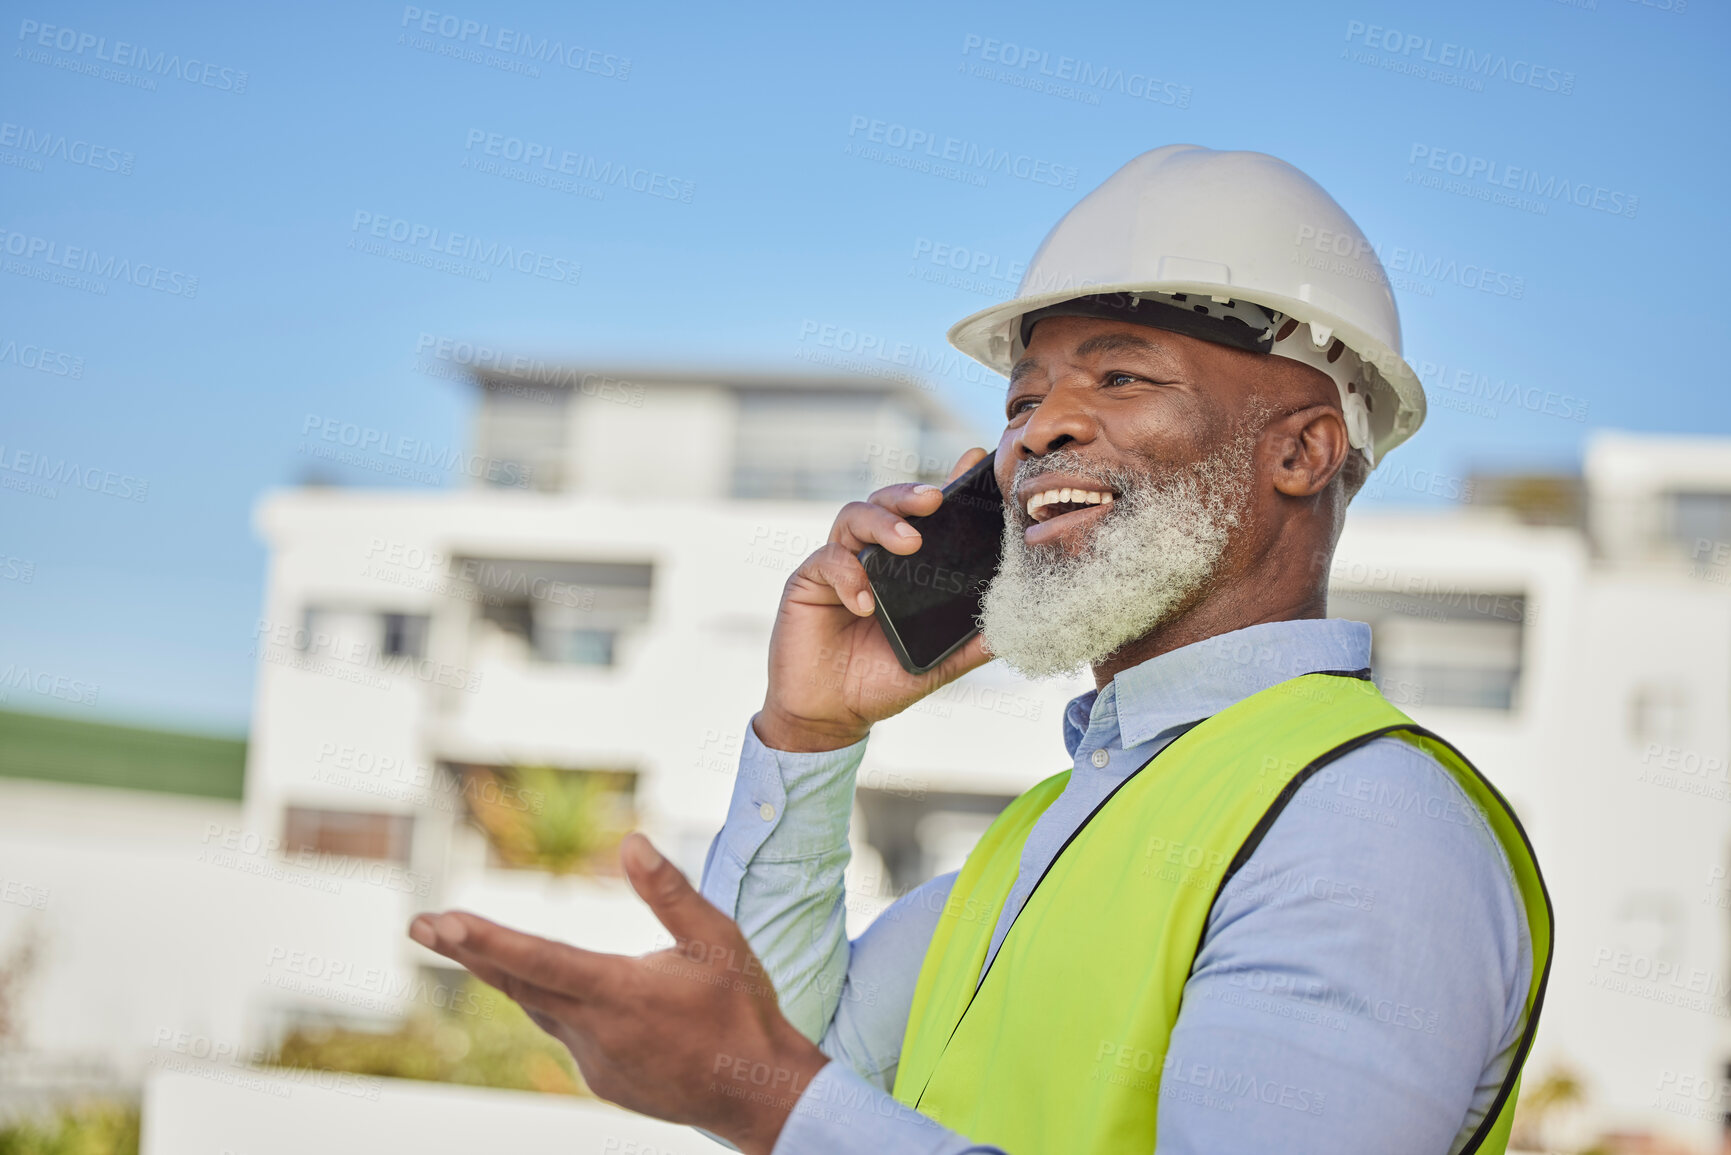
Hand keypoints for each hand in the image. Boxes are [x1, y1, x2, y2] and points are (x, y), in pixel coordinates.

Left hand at [409, 834, 828, 1154]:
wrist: (760, 1095)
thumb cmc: (743, 1009)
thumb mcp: (718, 939)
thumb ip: (670, 892)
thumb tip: (632, 841)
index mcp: (621, 992)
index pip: (539, 960)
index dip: (486, 941)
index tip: (441, 922)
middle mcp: (596, 1031)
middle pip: (518, 984)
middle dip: (467, 951)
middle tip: (419, 925)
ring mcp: (594, 1061)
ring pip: (540, 1007)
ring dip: (505, 974)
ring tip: (468, 943)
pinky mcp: (602, 1080)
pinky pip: (568, 1032)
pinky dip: (556, 1004)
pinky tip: (574, 992)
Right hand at [757, 446, 996, 751]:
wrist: (830, 716)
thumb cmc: (881, 681)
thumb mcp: (938, 663)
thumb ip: (973, 642)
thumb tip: (1019, 626)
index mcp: (905, 567)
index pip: (926, 516)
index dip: (947, 483)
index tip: (973, 461)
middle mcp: (872, 555)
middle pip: (886, 501)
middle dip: (910, 493)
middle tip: (935, 499)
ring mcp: (838, 564)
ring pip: (854, 517)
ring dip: (882, 522)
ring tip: (908, 542)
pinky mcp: (807, 582)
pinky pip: (826, 561)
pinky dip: (847, 575)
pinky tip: (864, 602)